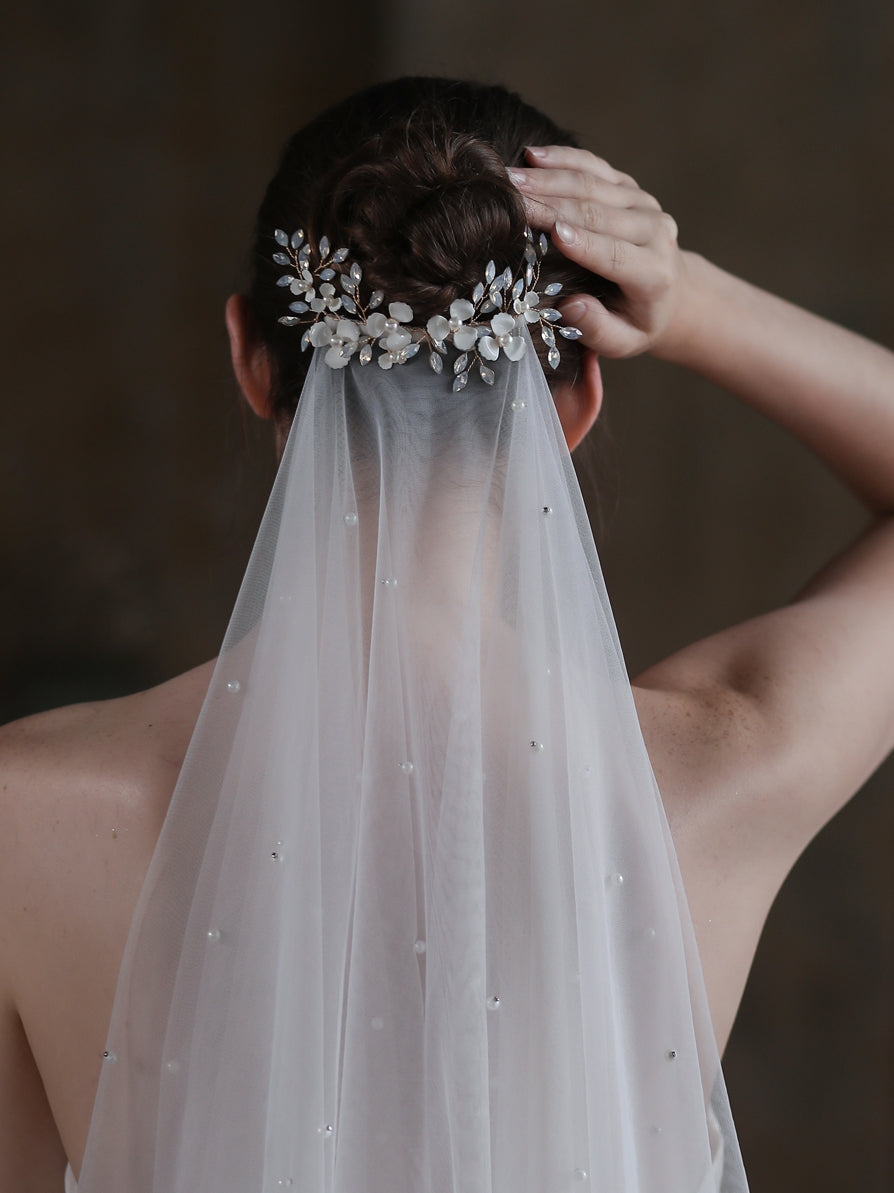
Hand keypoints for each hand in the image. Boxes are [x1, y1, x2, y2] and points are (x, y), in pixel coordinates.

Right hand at [511, 146, 688, 359]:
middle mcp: (654, 230)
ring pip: (592, 183)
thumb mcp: (622, 342)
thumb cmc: (637, 322)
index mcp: (654, 272)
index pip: (615, 253)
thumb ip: (598, 329)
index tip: (552, 231)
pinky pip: (593, 167)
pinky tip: (533, 154)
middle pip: (597, 212)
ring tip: (511, 177)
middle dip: (552, 204)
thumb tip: (571, 305)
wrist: (673, 292)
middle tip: (511, 198)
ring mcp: (642, 203)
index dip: (585, 242)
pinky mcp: (628, 187)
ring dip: (549, 177)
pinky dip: (563, 159)